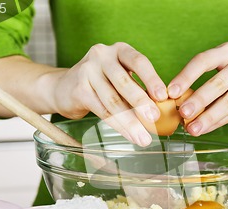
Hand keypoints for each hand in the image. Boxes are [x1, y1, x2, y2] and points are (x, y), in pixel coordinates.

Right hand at [49, 43, 167, 145]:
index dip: (152, 79)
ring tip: (144, 138)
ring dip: (131, 122)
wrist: (63, 88)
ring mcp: (88, 71)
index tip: (163, 96)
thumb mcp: (122, 79)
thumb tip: (164, 110)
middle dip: (141, 103)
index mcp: (120, 50)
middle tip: (155, 119)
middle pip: (125, 82)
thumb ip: (139, 89)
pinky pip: (102, 110)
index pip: (139, 61)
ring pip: (113, 101)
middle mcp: (102, 56)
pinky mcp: (79, 89)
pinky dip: (118, 125)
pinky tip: (129, 135)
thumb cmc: (102, 84)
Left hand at [167, 42, 227, 135]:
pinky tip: (206, 128)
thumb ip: (207, 81)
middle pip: (218, 82)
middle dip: (198, 100)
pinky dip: (218, 122)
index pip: (204, 60)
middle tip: (182, 113)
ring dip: (208, 117)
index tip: (171, 91)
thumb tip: (179, 104)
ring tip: (192, 128)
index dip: (186, 76)